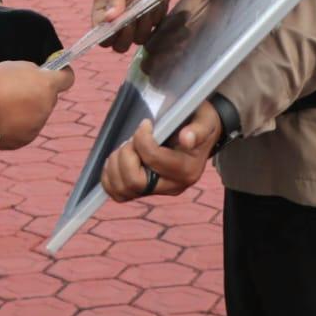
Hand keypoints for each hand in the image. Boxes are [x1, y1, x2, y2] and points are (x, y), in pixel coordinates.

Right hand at [0, 61, 74, 149]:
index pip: (67, 78)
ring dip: (26, 110)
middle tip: (16, 90)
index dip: (63, 74)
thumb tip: (38, 77)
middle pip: (48, 98)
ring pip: (36, 115)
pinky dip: (16, 125)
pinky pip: (25, 129)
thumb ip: (32, 72)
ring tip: (2, 106)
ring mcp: (36, 126)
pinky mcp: (24, 140)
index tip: (59, 71)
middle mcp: (46, 107)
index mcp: (46, 86)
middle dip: (37, 94)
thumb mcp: (13, 67)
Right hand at [92, 0, 169, 51]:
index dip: (109, 36)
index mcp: (102, 13)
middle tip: (133, 17)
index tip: (118, 23)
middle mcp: (119, 22)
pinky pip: (155, 29)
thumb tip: (110, 19)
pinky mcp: (152, 19)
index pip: (102, 37)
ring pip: (139, 39)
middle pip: (120, 46)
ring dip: (143, 26)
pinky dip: (155, 18)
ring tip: (145, 5)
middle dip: (127, 35)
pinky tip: (155, 2)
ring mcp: (136, 22)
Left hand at [100, 102, 221, 201]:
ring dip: (115, 165)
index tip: (146, 123)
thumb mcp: (205, 121)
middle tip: (131, 140)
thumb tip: (187, 139)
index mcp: (187, 170)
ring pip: (123, 190)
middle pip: (135, 182)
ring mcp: (158, 191)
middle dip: (125, 156)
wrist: (201, 135)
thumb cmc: (199, 123)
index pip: (153, 159)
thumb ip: (198, 130)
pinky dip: (110, 178)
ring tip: (125, 148)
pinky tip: (117, 160)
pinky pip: (119, 194)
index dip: (142, 139)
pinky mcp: (145, 191)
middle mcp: (173, 185)